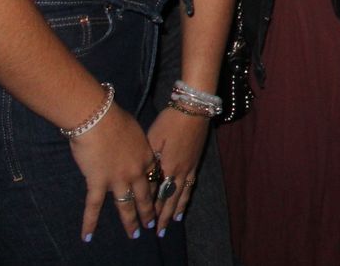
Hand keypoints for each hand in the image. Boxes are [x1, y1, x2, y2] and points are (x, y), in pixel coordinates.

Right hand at [68, 104, 158, 242]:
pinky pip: (93, 207)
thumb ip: (136, 144)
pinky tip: (88, 236)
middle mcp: (136, 171)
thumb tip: (133, 146)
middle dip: (149, 212)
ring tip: (135, 234)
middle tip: (153, 225)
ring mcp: (118, 179)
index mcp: (146, 157)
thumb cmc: (115, 119)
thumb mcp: (135, 131)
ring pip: (126, 206)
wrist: (99, 117)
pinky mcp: (98, 182)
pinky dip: (89, 223)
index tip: (159, 202)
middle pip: (145, 196)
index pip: (155, 179)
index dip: (157, 192)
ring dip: (130, 222)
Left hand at [145, 106, 207, 234]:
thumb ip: (149, 162)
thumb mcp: (154, 139)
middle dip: (164, 215)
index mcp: (167, 166)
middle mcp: (180, 171)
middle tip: (158, 231)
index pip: (157, 193)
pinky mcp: (195, 161)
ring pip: (182, 193)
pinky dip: (187, 196)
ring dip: (176, 209)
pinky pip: (191, 184)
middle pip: (171, 198)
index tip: (144, 221)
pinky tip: (184, 200)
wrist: (194, 108)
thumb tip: (145, 181)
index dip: (150, 207)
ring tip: (172, 222)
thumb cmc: (170, 121)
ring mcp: (190, 167)